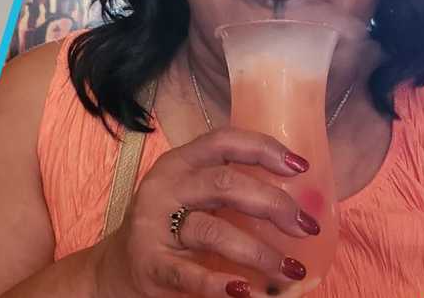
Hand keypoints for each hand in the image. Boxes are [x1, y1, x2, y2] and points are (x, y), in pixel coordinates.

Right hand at [92, 128, 318, 297]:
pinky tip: (246, 291)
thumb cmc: (171, 226)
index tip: (299, 167)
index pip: (223, 142)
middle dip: (272, 204)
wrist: (119, 267)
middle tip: (304, 226)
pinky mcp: (150, 264)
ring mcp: (154, 225)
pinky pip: (189, 274)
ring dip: (258, 252)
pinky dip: (220, 284)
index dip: (263, 149)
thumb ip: (230, 190)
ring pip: (213, 232)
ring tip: (289, 269)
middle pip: (225, 184)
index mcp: (179, 163)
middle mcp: (165, 187)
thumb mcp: (193, 196)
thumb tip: (299, 202)